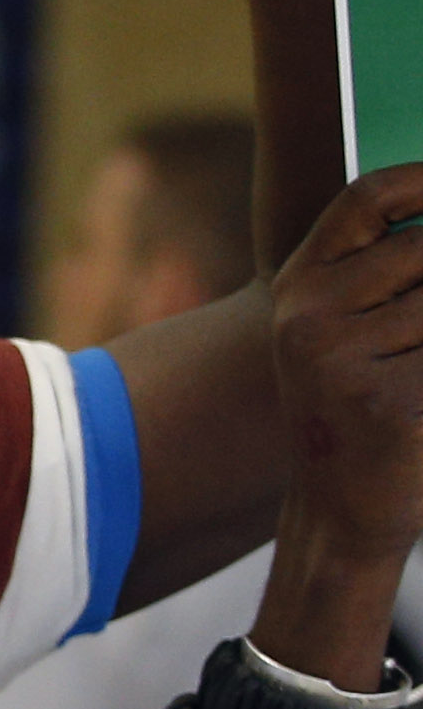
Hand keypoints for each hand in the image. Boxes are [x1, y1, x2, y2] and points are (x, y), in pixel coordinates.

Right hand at [251, 160, 422, 687]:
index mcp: (298, 287)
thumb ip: (392, 276)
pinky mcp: (388, 404)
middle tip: (421, 325)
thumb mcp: (355, 331)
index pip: (368, 199)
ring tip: (414, 370)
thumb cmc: (367, 408)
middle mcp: (307, 315)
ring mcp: (341, 361)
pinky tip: (422, 408)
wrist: (345, 509)